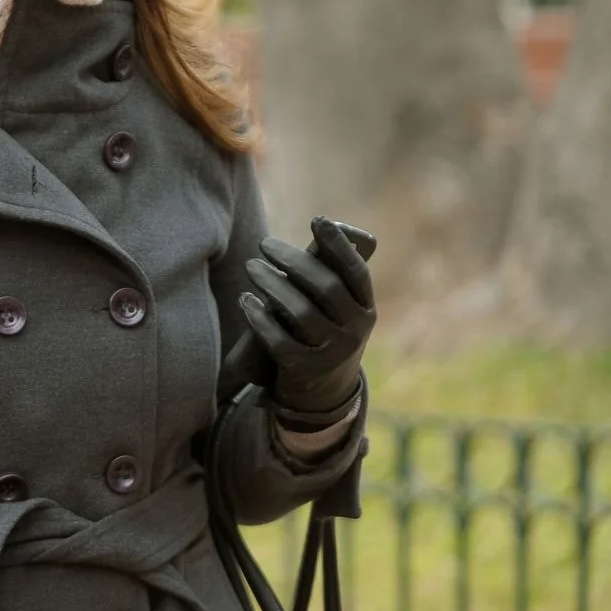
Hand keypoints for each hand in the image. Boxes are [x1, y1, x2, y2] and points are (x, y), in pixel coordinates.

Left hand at [239, 216, 375, 417]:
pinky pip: (279, 340)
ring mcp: (332, 353)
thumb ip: (331, 278)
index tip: (318, 220)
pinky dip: (259, 318)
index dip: (339, 245)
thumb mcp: (338, 310)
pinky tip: (245, 299)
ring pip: (300, 312)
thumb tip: (318, 228)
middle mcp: (355, 331)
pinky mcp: (305, 370)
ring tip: (250, 266)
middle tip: (264, 243)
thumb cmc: (325, 331)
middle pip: (325, 288)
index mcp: (365, 309)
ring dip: (271, 285)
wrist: (325, 390)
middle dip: (293, 261)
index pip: (355, 272)